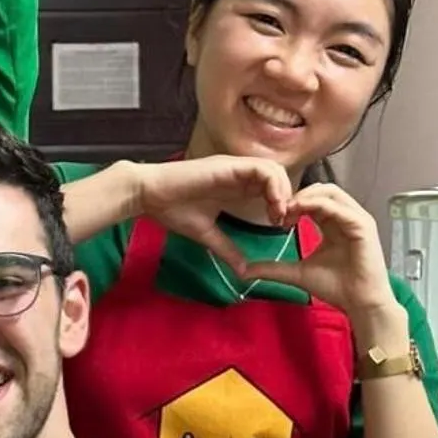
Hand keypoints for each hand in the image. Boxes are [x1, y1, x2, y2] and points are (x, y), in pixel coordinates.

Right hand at [132, 156, 293, 270]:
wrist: (149, 195)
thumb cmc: (172, 210)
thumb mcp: (206, 234)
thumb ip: (226, 249)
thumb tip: (241, 272)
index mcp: (235, 187)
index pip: (270, 188)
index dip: (281, 205)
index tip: (279, 226)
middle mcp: (238, 174)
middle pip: (278, 177)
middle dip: (287, 198)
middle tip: (283, 221)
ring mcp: (235, 168)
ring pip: (275, 170)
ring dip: (283, 192)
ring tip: (278, 214)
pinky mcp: (229, 165)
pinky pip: (263, 169)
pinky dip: (274, 185)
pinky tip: (271, 205)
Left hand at [239, 182, 397, 331]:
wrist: (360, 303)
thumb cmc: (336, 288)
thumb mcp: (298, 273)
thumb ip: (274, 268)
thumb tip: (244, 271)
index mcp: (334, 223)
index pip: (312, 200)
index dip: (291, 203)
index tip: (273, 216)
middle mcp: (346, 217)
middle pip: (321, 189)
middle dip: (297, 195)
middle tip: (277, 209)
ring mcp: (356, 219)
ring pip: (330, 192)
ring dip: (305, 196)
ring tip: (286, 208)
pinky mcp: (363, 225)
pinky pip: (338, 206)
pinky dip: (317, 204)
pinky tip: (298, 211)